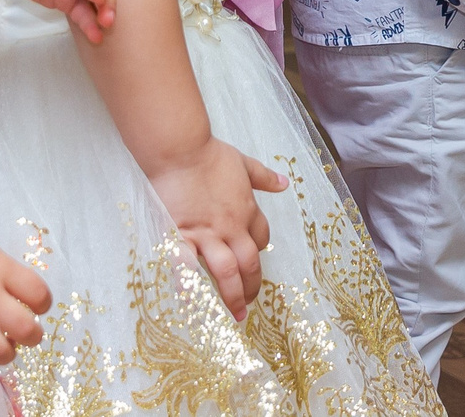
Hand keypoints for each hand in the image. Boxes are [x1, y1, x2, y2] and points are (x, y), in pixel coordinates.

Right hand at [0, 221, 50, 367]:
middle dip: (33, 336)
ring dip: (7, 352)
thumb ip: (9, 275)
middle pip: (25, 329)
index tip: (37, 305)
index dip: (44, 304)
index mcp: (0, 269)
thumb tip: (28, 299)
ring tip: (3, 344)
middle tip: (27, 333)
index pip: (39, 294)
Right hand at [146, 139, 284, 318]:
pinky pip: (187, 265)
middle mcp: (231, 227)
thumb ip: (264, 176)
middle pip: (249, 263)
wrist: (180, 149)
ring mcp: (206, 233)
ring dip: (232, 295)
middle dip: (252, 287)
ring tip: (234, 314)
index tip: (254, 262)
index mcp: (247, 210)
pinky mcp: (182, 234)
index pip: (261, 239)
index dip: (260, 253)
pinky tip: (192, 302)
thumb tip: (283, 182)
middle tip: (249, 305)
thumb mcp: (243, 163)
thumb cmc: (209, 154)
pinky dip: (190, 285)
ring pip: (226, 271)